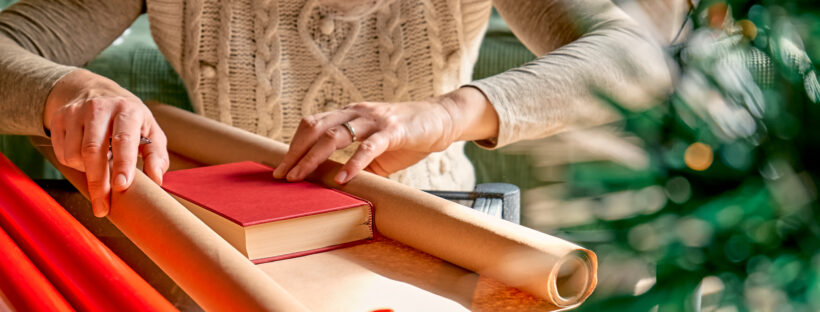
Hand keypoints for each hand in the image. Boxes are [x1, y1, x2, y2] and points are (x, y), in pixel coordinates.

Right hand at [44, 69, 168, 216]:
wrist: (97, 93)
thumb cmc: (129, 120)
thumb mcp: (150, 131)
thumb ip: (157, 155)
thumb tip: (157, 179)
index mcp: (127, 110)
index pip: (123, 139)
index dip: (123, 164)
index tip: (121, 186)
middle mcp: (100, 107)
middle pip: (93, 151)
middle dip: (98, 182)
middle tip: (102, 207)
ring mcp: (76, 112)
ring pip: (74, 154)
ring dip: (86, 172)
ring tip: (100, 169)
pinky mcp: (59, 119)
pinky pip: (62, 153)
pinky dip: (74, 165)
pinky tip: (86, 159)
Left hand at [273, 87, 497, 183]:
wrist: (440, 119)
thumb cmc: (406, 136)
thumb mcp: (376, 150)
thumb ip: (357, 164)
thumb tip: (334, 188)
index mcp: (350, 114)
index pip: (312, 125)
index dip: (294, 145)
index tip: (280, 167)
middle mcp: (357, 112)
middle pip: (315, 127)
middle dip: (295, 152)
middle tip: (282, 175)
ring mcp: (374, 120)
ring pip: (334, 135)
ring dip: (313, 158)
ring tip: (300, 177)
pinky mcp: (394, 131)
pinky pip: (368, 147)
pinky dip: (353, 163)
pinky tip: (342, 178)